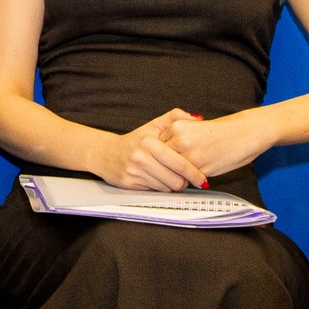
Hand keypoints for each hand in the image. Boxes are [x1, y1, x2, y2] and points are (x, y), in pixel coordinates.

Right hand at [87, 108, 207, 191]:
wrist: (105, 153)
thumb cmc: (134, 140)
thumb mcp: (153, 125)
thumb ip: (175, 117)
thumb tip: (197, 119)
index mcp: (149, 143)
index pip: (180, 163)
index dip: (194, 173)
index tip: (202, 179)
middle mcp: (141, 158)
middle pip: (176, 180)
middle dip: (184, 181)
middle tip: (186, 178)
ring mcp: (135, 172)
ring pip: (167, 188)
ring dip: (172, 184)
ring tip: (170, 176)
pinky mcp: (130, 184)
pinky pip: (156, 191)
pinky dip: (160, 187)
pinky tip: (158, 179)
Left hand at [156, 110, 271, 179]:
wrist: (246, 132)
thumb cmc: (222, 131)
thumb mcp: (193, 126)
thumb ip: (177, 137)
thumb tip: (165, 152)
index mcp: (177, 126)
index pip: (157, 145)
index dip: (160, 154)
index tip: (160, 160)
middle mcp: (180, 140)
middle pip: (160, 158)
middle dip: (163, 166)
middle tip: (166, 171)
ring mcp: (190, 155)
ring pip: (172, 170)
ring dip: (175, 174)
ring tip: (181, 175)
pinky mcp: (201, 168)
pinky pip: (187, 178)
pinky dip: (189, 179)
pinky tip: (195, 177)